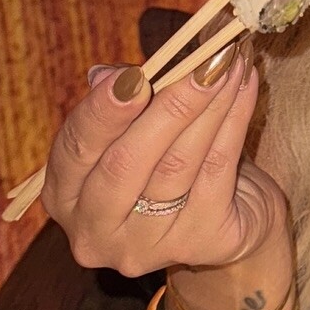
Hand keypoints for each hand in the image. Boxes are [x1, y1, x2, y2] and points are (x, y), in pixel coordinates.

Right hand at [42, 43, 287, 277]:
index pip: (75, 150)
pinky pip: (217, 170)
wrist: (229, 214)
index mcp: (65, 196)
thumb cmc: (166, 159)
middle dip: (168, 106)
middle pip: (126, 164)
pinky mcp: (201, 244)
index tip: (134, 76)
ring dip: (208, 105)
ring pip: (177, 165)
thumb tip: (112, 75)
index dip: (102, 111)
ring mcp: (148, 246)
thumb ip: (124, 100)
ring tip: (227, 63)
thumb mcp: (135, 128)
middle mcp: (96, 232)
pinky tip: (244, 86)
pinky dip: (234, 120)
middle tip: (201, 63)